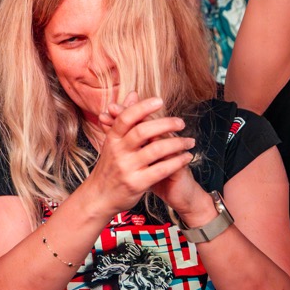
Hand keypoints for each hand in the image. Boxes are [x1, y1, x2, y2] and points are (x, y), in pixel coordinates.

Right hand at [86, 94, 195, 213]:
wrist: (99, 197)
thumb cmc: (110, 167)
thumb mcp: (112, 141)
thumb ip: (124, 117)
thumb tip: (133, 93)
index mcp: (112, 139)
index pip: (126, 118)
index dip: (142, 107)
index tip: (159, 100)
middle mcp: (118, 152)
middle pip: (142, 131)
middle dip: (165, 124)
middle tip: (181, 122)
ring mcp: (127, 168)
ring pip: (156, 150)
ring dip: (177, 143)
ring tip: (189, 141)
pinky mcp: (137, 183)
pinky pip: (161, 169)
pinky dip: (177, 162)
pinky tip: (186, 157)